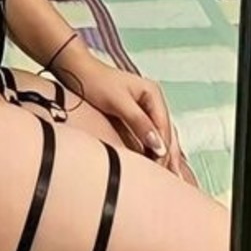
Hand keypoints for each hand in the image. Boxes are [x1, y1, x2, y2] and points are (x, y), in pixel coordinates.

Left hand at [77, 59, 193, 181]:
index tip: (161, 166)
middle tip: (172, 178)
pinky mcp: (136, 115)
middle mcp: (153, 100)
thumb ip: (139, 122)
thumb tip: (159, 145)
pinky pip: (150, 135)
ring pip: (161, 135)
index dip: (164, 148)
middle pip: (167, 132)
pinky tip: (158, 162)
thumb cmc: (96, 82)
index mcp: (153, 93)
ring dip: (165, 154)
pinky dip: (154, 149)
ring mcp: (146, 108)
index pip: (164, 126)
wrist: (78, 72)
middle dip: (170, 154)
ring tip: (171, 176)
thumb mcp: (118, 102)